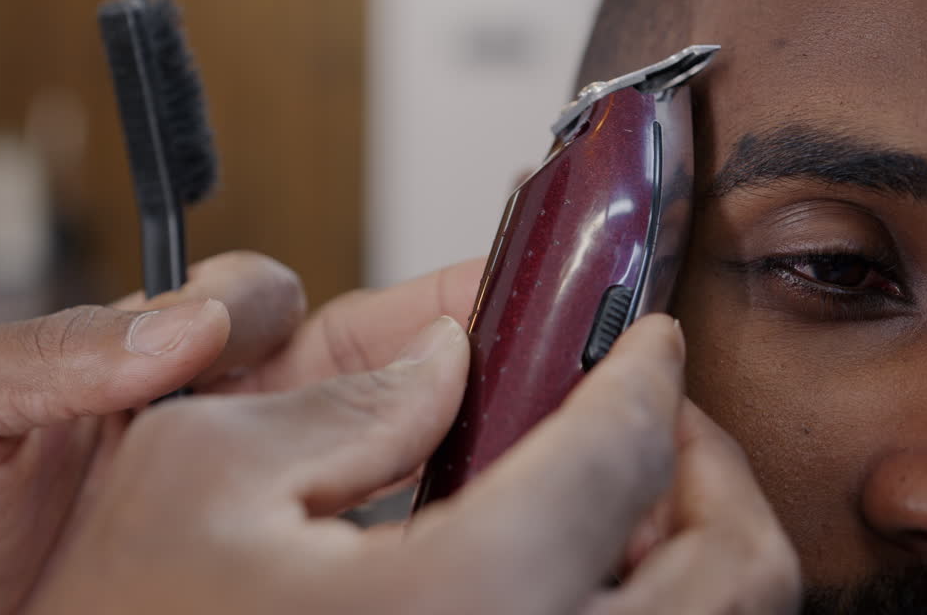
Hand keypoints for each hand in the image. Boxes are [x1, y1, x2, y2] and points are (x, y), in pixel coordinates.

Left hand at [0, 253, 485, 614]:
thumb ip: (41, 350)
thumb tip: (182, 331)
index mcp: (158, 358)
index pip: (276, 296)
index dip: (344, 279)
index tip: (456, 283)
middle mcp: (218, 416)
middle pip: (364, 354)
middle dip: (454, 328)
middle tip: (549, 325)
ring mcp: (246, 488)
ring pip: (377, 432)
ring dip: (450, 413)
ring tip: (532, 408)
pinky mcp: (256, 553)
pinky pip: (355, 513)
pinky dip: (417, 497)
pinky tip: (464, 500)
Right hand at [28, 315, 798, 613]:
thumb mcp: (197, 469)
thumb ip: (345, 393)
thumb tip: (449, 360)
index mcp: (456, 608)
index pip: (617, 454)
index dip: (642, 371)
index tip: (645, 338)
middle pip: (730, 573)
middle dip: (707, 465)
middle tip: (652, 416)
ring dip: (695, 550)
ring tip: (622, 494)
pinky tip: (571, 576)